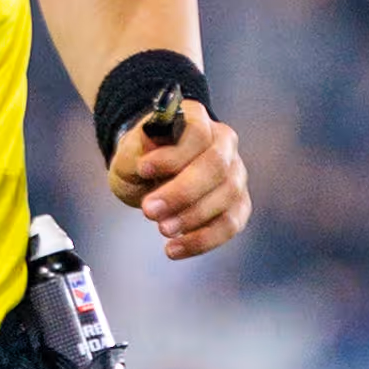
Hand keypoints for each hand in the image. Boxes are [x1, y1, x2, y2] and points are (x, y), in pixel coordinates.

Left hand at [108, 100, 249, 261]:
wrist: (152, 173)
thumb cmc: (143, 158)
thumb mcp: (130, 151)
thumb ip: (136, 153)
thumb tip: (146, 161)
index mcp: (198, 119)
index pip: (197, 133)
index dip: (172, 154)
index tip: (143, 169)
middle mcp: (224, 143)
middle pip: (216, 166)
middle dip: (182, 193)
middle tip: (149, 211)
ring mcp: (236, 174)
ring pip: (227, 197)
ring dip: (193, 217)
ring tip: (162, 230)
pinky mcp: (238, 204)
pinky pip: (229, 225)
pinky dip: (202, 240)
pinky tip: (174, 249)